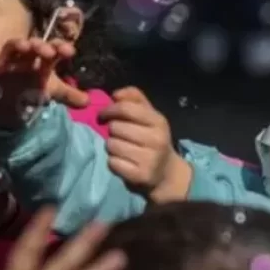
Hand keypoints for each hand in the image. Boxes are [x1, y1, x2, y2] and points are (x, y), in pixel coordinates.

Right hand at [0, 38, 88, 127]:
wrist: (10, 102)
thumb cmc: (31, 88)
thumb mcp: (51, 91)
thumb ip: (69, 95)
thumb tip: (87, 102)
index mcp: (41, 59)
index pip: (52, 48)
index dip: (60, 48)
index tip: (70, 52)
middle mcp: (25, 56)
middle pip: (32, 45)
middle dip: (40, 45)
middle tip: (49, 51)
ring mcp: (6, 62)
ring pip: (11, 49)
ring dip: (17, 45)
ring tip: (25, 46)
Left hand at [99, 86, 191, 202]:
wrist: (166, 172)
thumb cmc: (153, 139)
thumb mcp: (149, 115)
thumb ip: (134, 98)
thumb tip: (115, 94)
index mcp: (158, 121)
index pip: (125, 108)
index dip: (109, 110)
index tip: (103, 115)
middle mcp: (156, 139)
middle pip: (115, 127)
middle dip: (111, 130)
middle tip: (118, 135)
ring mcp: (149, 159)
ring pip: (112, 145)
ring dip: (111, 146)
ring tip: (120, 149)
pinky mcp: (140, 175)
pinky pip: (112, 163)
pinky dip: (113, 162)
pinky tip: (122, 162)